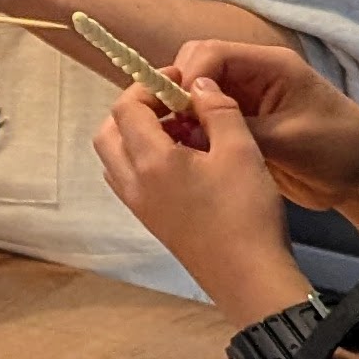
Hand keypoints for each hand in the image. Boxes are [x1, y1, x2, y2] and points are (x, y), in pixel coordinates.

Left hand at [92, 77, 312, 323]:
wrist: (248, 277)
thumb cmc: (246, 212)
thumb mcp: (241, 150)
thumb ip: (217, 110)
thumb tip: (199, 84)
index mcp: (150, 161)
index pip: (126, 108)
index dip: (149, 85)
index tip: (180, 80)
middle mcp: (133, 183)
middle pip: (110, 132)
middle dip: (136, 108)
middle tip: (175, 102)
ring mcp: (139, 206)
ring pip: (116, 158)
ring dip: (137, 135)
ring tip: (182, 130)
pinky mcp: (152, 221)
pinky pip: (130, 180)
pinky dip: (145, 160)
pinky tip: (185, 160)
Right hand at [161, 40, 358, 215]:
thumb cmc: (337, 150)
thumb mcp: (287, 140)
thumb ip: (238, 130)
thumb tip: (187, 130)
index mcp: (270, 66)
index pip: (212, 53)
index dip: (187, 76)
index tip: (174, 109)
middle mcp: (254, 76)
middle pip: (198, 66)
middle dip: (177, 90)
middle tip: (167, 125)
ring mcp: (246, 100)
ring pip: (197, 92)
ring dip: (180, 111)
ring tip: (171, 139)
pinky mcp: (243, 123)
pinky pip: (206, 117)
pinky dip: (190, 129)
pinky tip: (183, 148)